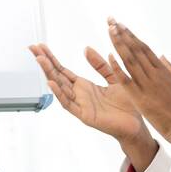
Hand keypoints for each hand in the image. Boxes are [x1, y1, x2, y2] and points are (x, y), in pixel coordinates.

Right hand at [29, 42, 147, 142]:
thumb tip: (86, 48)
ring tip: (40, 59)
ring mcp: (79, 104)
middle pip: (57, 75)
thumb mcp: (114, 78)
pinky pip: (68, 104)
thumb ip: (99, 65)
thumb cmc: (127, 105)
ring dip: (49, 73)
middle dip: (45, 61)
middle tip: (33, 48)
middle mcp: (78, 94)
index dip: (51, 58)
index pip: (62, 70)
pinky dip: (59, 93)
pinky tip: (51, 83)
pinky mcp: (84, 115)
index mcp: (84, 86)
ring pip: (60, 87)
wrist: (137, 125)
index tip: (40, 46)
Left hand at [106, 19, 170, 149]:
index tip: (121, 25)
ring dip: (118, 44)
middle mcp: (155, 75)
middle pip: (135, 50)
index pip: (144, 49)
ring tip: (109, 30)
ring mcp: (147, 85)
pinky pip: (126, 80)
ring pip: (130, 60)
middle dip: (122, 34)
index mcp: (164, 71)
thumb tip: (162, 55)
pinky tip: (109, 55)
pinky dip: (117, 67)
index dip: (131, 36)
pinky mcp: (141, 98)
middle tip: (110, 20)